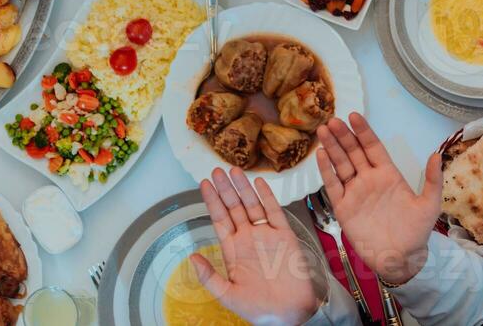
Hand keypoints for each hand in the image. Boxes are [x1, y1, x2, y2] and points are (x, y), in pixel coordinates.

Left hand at [191, 167, 318, 325]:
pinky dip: (266, 197)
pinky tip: (258, 183)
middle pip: (233, 207)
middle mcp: (248, 238)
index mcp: (233, 250)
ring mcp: (266, 235)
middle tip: (216, 170)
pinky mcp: (284, 235)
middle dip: (225, 189)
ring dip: (242, 188)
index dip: (212, 201)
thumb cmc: (260, 309)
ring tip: (233, 170)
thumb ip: (210, 277)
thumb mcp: (228, 295)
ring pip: (252, 205)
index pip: (220, 219)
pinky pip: (274, 212)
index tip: (204, 184)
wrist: (290, 313)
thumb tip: (191, 258)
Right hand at [316, 113, 442, 285]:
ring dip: (332, 148)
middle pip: (353, 152)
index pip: (373, 147)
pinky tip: (321, 156)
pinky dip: (326, 171)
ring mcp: (355, 192)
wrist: (400, 259)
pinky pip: (333, 186)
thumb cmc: (416, 232)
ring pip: (341, 165)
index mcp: (388, 174)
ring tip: (323, 130)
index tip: (354, 115)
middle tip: (333, 120)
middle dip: (343, 136)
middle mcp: (369, 179)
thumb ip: (433, 180)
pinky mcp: (344, 208)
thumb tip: (437, 154)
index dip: (363, 131)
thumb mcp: (429, 205)